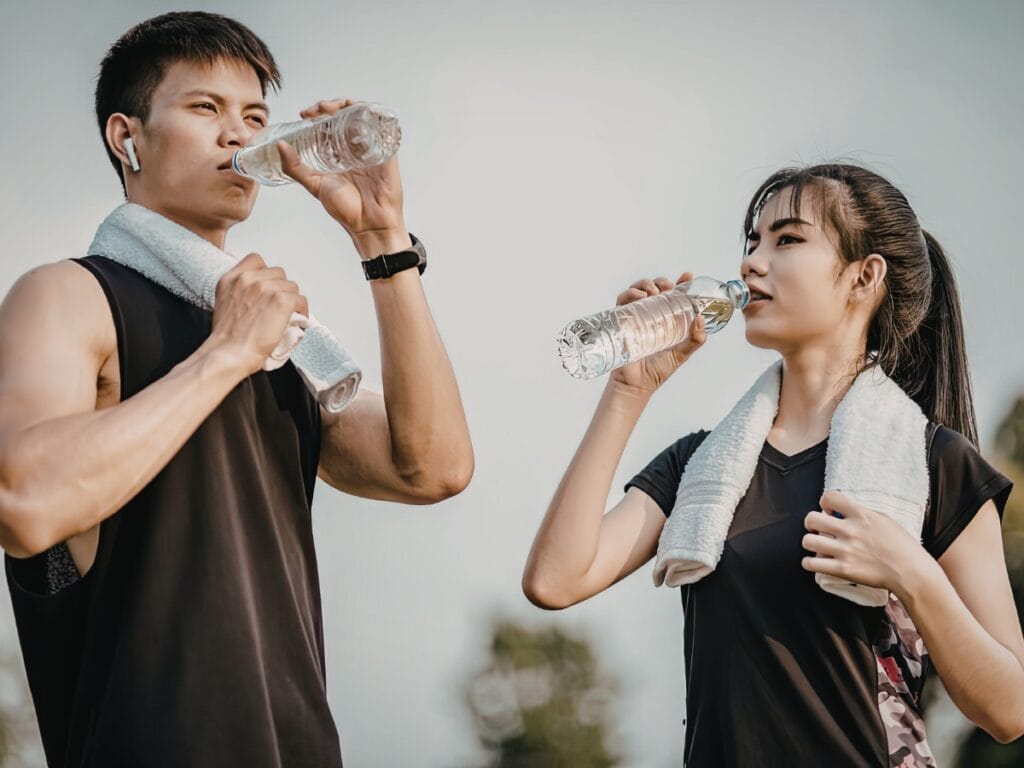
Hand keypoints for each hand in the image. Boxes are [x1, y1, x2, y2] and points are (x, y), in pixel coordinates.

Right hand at [209, 253, 308, 375]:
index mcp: (232, 279)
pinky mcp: (281, 300)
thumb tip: (256, 296)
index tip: (269, 287)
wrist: (229, 353)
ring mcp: (266, 288)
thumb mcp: (225, 304)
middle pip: (278, 274)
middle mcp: (248, 279)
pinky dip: (302, 310)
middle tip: (280, 305)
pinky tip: (298, 319)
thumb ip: (240, 292)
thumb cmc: (226, 339)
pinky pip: (300, 299)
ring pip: (291, 286)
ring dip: (292, 299)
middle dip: (281, 288)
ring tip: (290, 314)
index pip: (256, 261)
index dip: (266, 275)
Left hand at [276, 98, 407, 256]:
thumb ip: (295, 167)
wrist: (369, 224)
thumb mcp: (315, 185)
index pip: (328, 126)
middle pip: (345, 116)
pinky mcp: (387, 151)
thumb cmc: (346, 209)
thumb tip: (280, 146)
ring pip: (363, 116)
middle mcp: (355, 149)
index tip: (305, 114)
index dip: (317, 114)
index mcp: (339, 155)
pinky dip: (373, 113)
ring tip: (334, 108)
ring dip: (349, 106)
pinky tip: (360, 110)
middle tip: (318, 109)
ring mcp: (372, 148)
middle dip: (331, 106)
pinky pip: (383, 126)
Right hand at [608, 272, 705, 395]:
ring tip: (653, 290)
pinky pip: (622, 301)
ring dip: (645, 284)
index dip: (680, 283)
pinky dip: (629, 294)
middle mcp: (650, 315)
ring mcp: (635, 316)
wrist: (636, 385)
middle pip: (655, 288)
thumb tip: (700, 319)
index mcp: (666, 319)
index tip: (687, 276)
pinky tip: (639, 296)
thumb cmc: (657, 370)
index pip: (673, 296)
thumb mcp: (682, 354)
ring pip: (637, 290)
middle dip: (661, 282)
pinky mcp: (621, 320)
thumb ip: (695, 340)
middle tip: (668, 287)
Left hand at [801, 490, 929, 595]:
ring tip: (819, 547)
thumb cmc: (903, 546)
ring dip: (810, 543)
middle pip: (811, 519)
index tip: (829, 510)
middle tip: (818, 529)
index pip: (829, 496)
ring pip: (807, 541)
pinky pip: (811, 564)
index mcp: (861, 515)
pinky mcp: (843, 569)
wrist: (912, 573)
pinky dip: (809, 563)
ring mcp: (845, 550)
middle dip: (811, 523)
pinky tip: (817, 563)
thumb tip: (845, 510)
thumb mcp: (885, 520)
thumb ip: (863, 514)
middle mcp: (850, 530)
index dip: (825, 502)